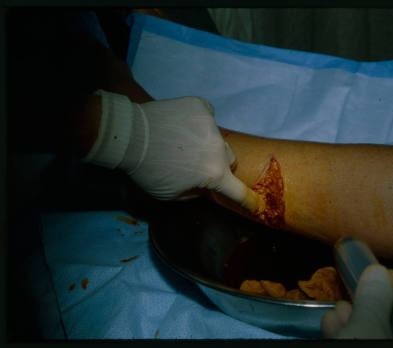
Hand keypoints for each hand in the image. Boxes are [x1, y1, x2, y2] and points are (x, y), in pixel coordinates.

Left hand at [84, 90, 259, 209]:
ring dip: (206, 143)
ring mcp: (211, 123)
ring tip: (182, 142)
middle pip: (229, 159)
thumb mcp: (171, 195)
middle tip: (196, 164)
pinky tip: (182, 125)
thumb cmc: (148, 171)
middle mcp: (218, 147)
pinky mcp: (200, 106)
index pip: (239, 191)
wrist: (128, 136)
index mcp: (214, 173)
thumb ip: (195, 193)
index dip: (249, 201)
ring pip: (217, 137)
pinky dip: (199, 122)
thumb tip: (204, 186)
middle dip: (218, 165)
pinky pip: (208, 116)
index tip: (257, 205)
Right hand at [321, 264, 392, 338]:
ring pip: (376, 334)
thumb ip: (373, 301)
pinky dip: (347, 332)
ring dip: (355, 317)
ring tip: (338, 306)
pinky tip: (331, 323)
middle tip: (358, 286)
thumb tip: (377, 272)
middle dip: (374, 300)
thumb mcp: (366, 331)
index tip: (380, 275)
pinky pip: (360, 342)